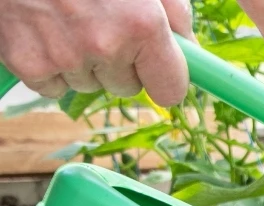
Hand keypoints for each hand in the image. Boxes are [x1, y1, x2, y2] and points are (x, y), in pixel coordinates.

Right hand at [0, 0, 191, 105]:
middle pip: (126, 87)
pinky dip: (50, 66)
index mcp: (141, 24)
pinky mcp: (28, 63)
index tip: (155, 69)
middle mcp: (105, 45)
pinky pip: (52, 86)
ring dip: (83, 62)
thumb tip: (188, 45)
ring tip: (68, 20)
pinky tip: (44, 32)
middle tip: (99, 23)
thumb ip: (172, 10)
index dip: (163, 79)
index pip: (170, 91)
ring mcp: (64, 57)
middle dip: (119, 63)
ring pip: (89, 85)